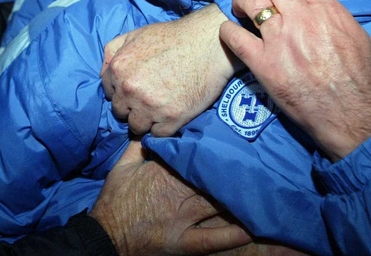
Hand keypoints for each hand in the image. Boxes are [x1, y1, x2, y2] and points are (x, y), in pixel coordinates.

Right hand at [89, 140, 251, 255]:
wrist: (105, 235)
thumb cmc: (114, 199)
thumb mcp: (122, 165)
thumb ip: (138, 144)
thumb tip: (153, 126)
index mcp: (165, 171)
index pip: (196, 155)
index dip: (216, 147)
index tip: (234, 136)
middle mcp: (179, 192)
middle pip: (214, 177)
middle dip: (235, 168)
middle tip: (259, 157)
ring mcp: (184, 219)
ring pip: (219, 203)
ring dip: (240, 195)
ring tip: (265, 185)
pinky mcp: (186, 242)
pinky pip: (215, 238)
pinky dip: (235, 233)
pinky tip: (255, 226)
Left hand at [101, 5, 237, 135]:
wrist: (207, 43)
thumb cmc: (171, 37)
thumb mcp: (134, 34)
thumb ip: (112, 52)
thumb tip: (103, 74)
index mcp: (118, 69)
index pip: (109, 94)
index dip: (122, 93)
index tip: (135, 91)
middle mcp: (130, 90)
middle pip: (121, 113)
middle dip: (132, 107)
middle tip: (149, 100)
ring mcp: (150, 106)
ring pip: (137, 127)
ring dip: (146, 120)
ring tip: (159, 109)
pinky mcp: (171, 119)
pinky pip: (157, 134)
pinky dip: (163, 127)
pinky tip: (171, 115)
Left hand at [218, 0, 370, 160]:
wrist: (354, 117)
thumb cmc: (361, 81)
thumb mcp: (357, 36)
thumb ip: (332, 15)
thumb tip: (313, 5)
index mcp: (327, 11)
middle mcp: (302, 19)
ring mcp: (280, 41)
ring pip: (250, 2)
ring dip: (241, 2)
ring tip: (241, 10)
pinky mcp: (264, 65)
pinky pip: (234, 37)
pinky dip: (228, 32)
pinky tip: (230, 34)